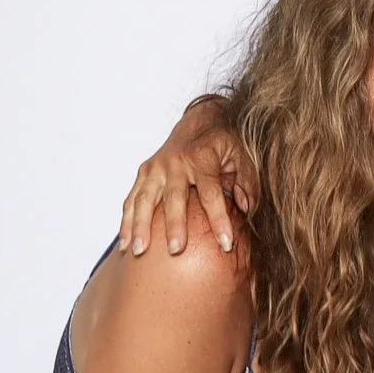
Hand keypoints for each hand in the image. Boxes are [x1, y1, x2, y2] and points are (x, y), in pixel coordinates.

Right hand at [119, 106, 257, 257]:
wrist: (199, 121)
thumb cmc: (223, 144)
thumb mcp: (243, 157)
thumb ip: (248, 183)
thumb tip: (246, 209)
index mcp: (202, 159)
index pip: (211, 193)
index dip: (219, 219)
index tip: (227, 244)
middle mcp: (176, 163)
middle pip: (174, 198)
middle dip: (174, 225)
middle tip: (176, 251)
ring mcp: (156, 167)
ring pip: (145, 199)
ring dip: (140, 226)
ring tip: (139, 251)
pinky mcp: (144, 172)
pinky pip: (132, 199)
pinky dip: (127, 222)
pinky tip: (126, 244)